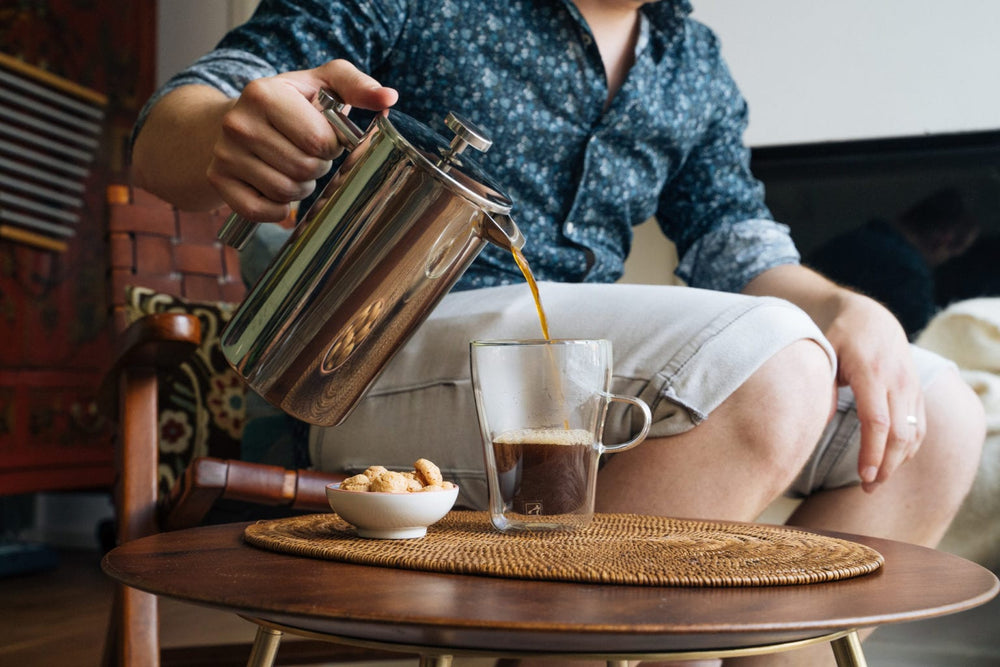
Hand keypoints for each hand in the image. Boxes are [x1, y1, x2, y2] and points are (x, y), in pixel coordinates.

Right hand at [207, 59, 397, 221]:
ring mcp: (225, 154)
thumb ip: (356, 86)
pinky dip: (278, 210)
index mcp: (264, 94)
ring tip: (293, 168)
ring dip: (300, 187)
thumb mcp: (322, 84)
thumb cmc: (288, 104)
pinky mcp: (219, 181)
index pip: (319, 140)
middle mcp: (238, 123)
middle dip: (317, 167)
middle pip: (304, 169)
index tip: (323, 136)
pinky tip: (277, 190)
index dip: (332, 145)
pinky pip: (261, 212)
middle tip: (308, 154)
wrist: (232, 120)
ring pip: (286, 193)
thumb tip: (388, 98)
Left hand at [823, 291, 925, 491]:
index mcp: (872, 372)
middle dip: (886, 465)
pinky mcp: (917, 390)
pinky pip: (921, 425)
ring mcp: (911, 386)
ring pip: (914, 432)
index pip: (877, 421)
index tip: (863, 477)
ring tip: (877, 481)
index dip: (872, 453)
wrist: (871, 317)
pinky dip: (910, 447)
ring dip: (899, 460)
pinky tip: (893, 461)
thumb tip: (814, 421)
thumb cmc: (839, 336)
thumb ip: (822, 385)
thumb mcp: (823, 353)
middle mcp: (897, 381)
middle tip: (867, 488)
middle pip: (900, 433)